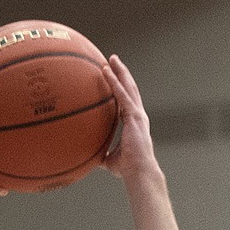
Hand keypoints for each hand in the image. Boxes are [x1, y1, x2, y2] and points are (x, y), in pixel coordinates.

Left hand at [100, 56, 153, 181]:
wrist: (138, 171)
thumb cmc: (127, 168)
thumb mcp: (110, 160)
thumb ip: (102, 154)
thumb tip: (90, 158)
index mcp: (134, 122)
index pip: (126, 100)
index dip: (121, 87)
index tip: (114, 77)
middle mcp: (138, 114)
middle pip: (129, 88)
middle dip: (122, 73)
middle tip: (113, 60)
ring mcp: (137, 114)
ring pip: (128, 87)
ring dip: (119, 72)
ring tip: (112, 59)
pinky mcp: (135, 116)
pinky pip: (122, 95)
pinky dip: (115, 83)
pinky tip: (107, 72)